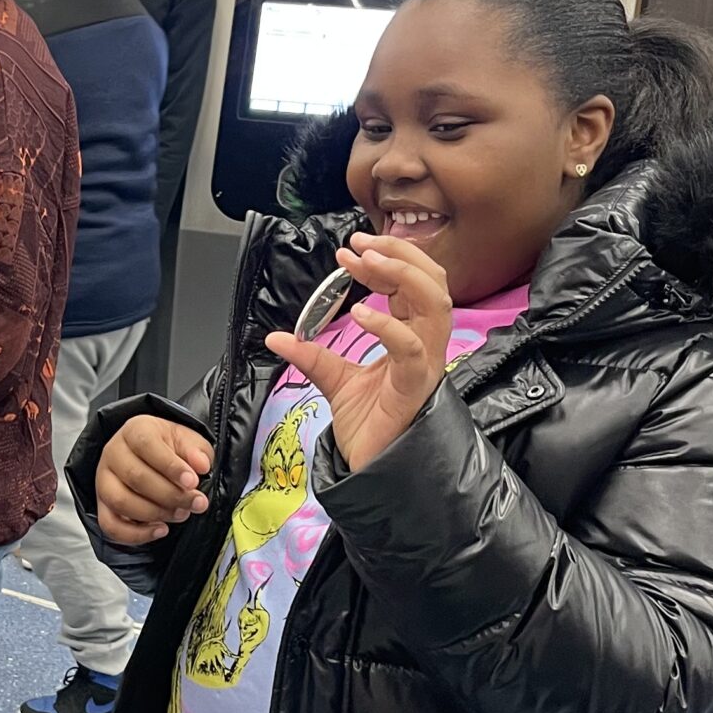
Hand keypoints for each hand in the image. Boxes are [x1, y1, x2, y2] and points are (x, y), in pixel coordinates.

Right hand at [95, 414, 213, 545]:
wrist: (149, 456)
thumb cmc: (169, 448)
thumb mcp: (187, 441)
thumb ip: (196, 451)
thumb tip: (201, 465)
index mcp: (134, 430)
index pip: (146, 445)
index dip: (171, 466)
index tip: (193, 482)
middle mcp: (113, 453)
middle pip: (136, 477)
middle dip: (170, 495)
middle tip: (195, 503)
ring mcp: (104, 480)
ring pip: (121, 501)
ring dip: (155, 513)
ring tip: (181, 514)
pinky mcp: (102, 505)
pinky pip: (110, 525)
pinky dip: (136, 534)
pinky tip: (161, 530)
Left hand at [265, 235, 451, 471]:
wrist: (369, 468)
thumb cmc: (367, 425)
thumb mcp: (334, 380)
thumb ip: (312, 354)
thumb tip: (276, 336)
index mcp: (411, 337)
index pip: (412, 284)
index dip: (386, 260)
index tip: (348, 250)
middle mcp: (426, 345)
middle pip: (433, 283)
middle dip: (399, 254)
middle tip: (359, 244)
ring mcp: (426, 364)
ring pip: (435, 304)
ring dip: (402, 275)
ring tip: (366, 262)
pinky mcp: (415, 386)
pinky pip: (411, 347)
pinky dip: (387, 325)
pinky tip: (361, 312)